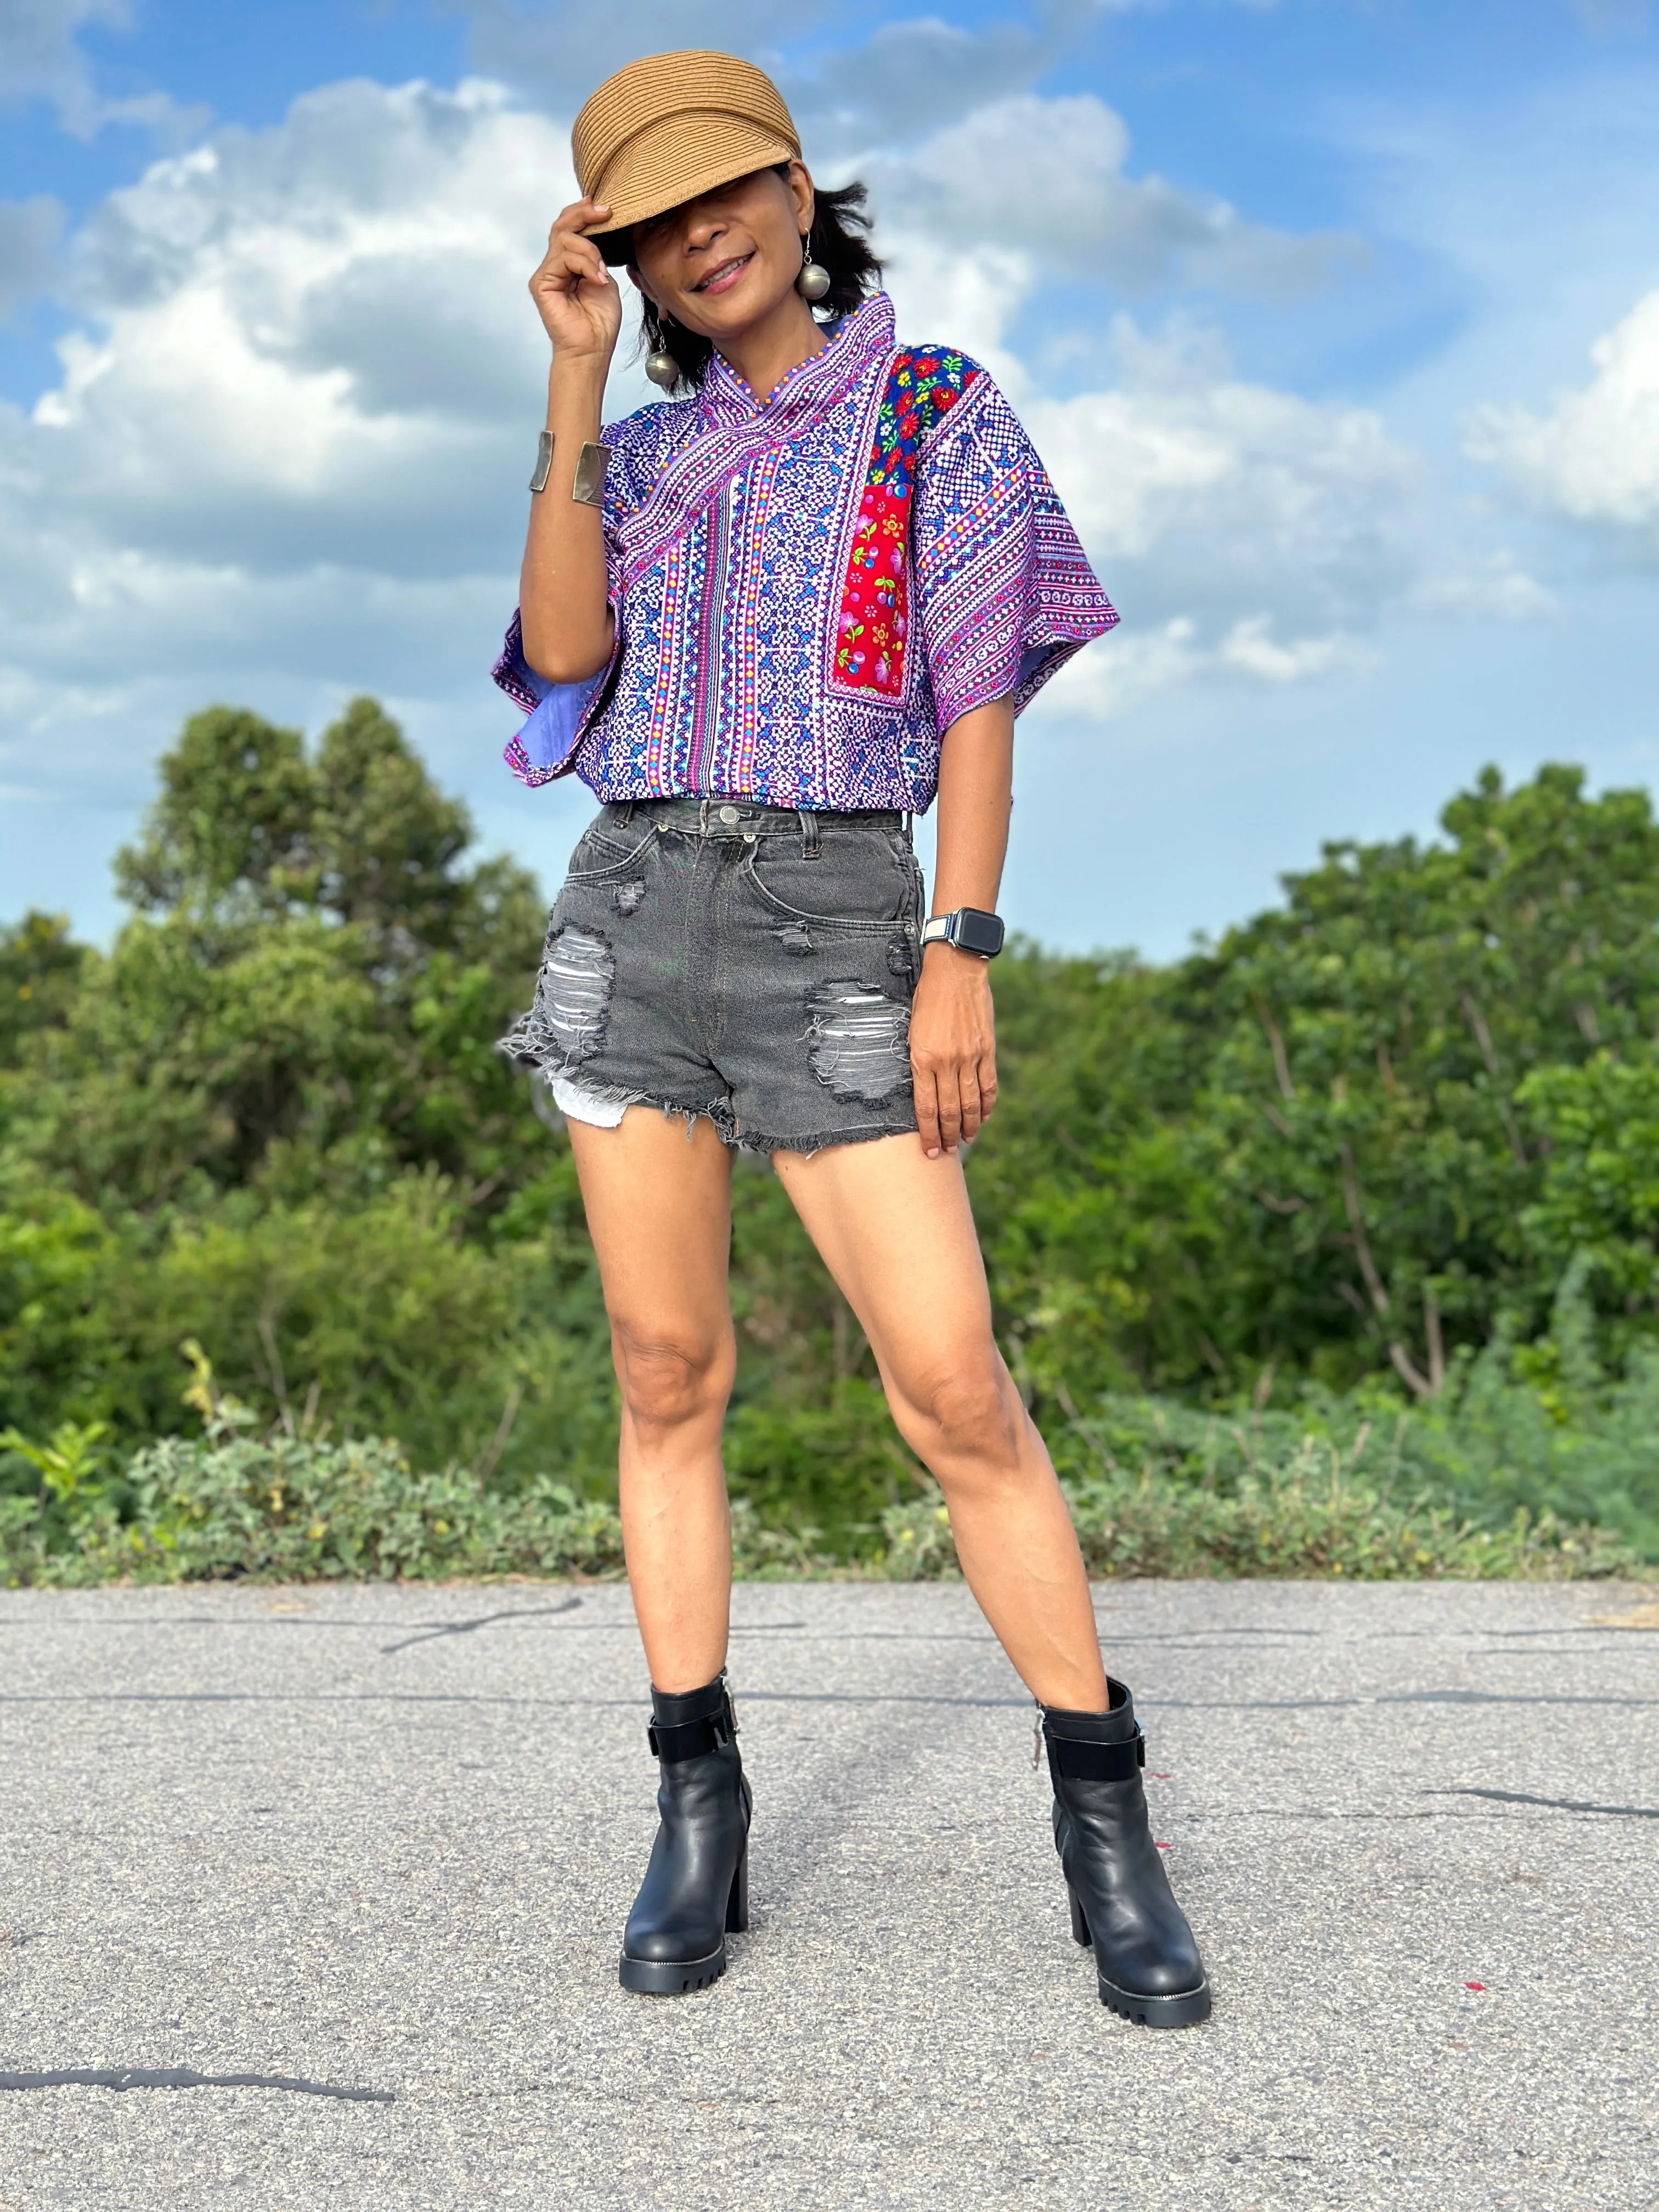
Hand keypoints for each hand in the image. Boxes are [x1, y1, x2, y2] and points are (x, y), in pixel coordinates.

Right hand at [530, 198, 623, 365]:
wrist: (592, 348)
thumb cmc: (600, 321)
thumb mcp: (604, 278)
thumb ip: (596, 256)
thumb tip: (595, 233)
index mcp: (570, 263)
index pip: (571, 228)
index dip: (584, 212)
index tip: (605, 207)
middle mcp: (554, 265)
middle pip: (562, 225)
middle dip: (584, 215)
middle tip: (606, 212)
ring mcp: (546, 273)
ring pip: (565, 240)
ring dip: (590, 251)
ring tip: (602, 273)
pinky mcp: (541, 283)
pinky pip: (563, 258)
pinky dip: (584, 264)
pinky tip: (596, 279)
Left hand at [909, 945, 997, 1158]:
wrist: (955, 970)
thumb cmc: (927, 998)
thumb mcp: (911, 1030)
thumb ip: (918, 1061)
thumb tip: (921, 1090)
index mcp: (923, 1058)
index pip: (926, 1107)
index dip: (928, 1133)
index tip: (929, 1151)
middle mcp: (948, 1061)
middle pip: (949, 1111)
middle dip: (948, 1136)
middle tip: (947, 1152)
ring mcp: (971, 1057)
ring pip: (971, 1103)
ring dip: (969, 1126)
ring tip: (966, 1140)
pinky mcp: (988, 1050)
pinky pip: (989, 1085)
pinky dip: (987, 1105)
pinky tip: (983, 1117)